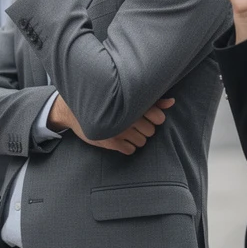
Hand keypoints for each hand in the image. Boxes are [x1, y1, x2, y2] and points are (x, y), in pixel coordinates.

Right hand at [49, 95, 174, 155]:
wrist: (74, 109)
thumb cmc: (104, 100)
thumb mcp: (126, 97)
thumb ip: (152, 100)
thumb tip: (172, 102)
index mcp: (132, 103)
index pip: (158, 117)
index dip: (155, 118)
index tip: (146, 115)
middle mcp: (127, 117)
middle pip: (151, 131)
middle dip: (145, 128)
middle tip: (134, 122)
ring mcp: (119, 130)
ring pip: (142, 142)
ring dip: (137, 138)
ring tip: (127, 130)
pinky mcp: (111, 142)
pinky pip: (130, 150)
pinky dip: (127, 146)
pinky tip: (121, 138)